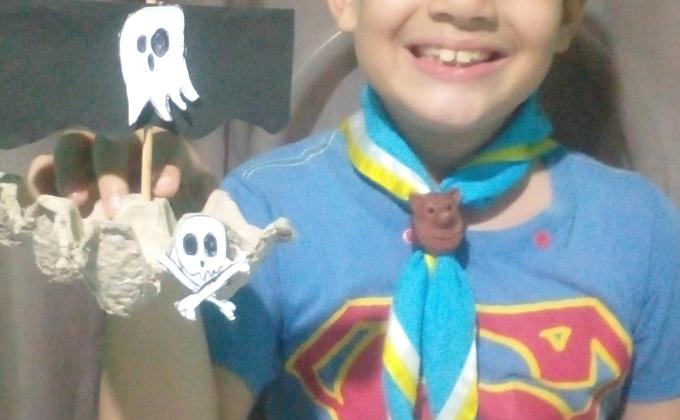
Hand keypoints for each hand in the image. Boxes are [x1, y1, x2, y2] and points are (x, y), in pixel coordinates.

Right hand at [26, 128, 217, 217]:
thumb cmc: (177, 204)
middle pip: (110, 138)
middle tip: (117, 206)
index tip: (165, 190)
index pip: (161, 142)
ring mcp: (88, 155)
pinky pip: (42, 169)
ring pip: (72, 144)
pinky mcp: (59, 173)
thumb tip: (215, 206)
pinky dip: (43, 182)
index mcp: (160, 146)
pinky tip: (54, 203)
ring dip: (73, 171)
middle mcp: (121, 142)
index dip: (162, 161)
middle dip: (113, 170)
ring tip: (78, 204)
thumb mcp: (197, 198)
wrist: (151, 228)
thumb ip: (206, 196)